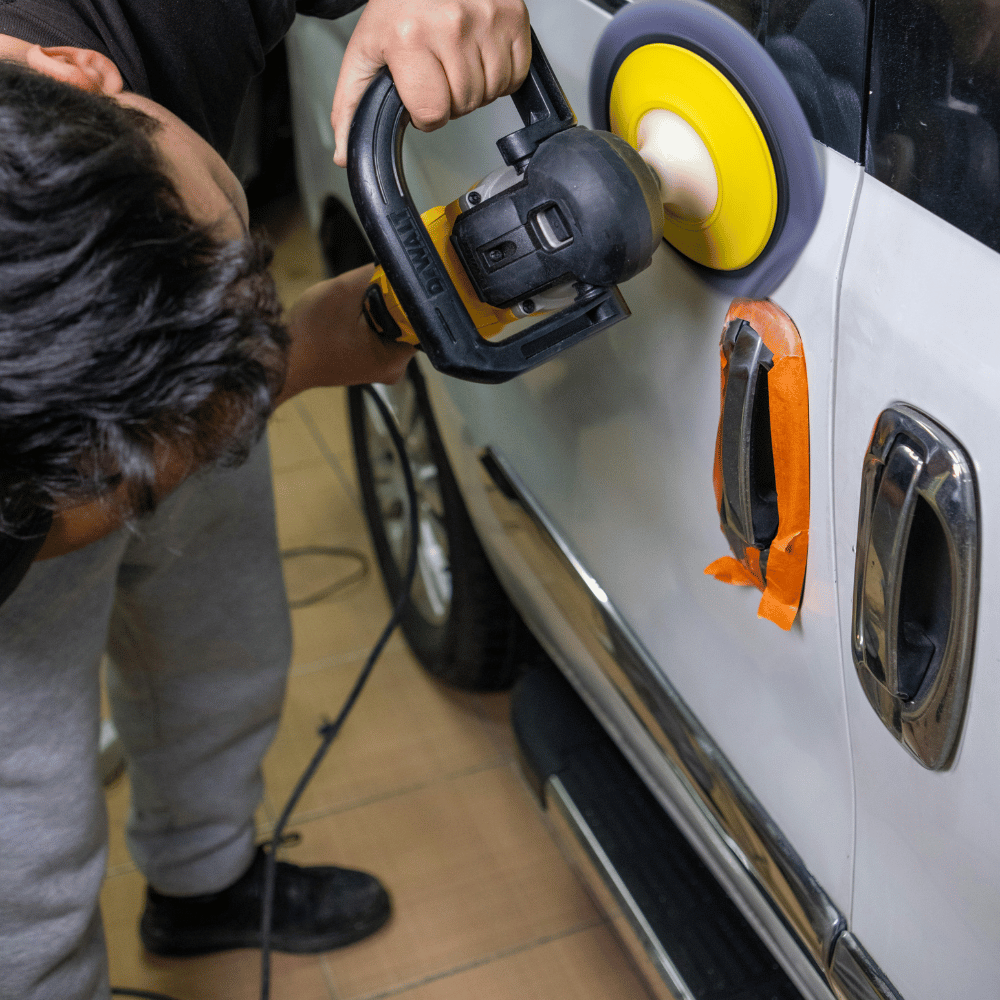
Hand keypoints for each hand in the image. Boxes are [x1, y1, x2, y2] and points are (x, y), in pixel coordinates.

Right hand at [276, 265, 415, 405]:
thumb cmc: (308, 332)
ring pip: (394, 323)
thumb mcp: (345, 290)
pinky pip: (381, 332)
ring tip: (356, 300)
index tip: (403, 273)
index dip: (413, 289)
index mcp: (397, 356)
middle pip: (410, 319)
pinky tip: (353, 313)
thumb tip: (399, 261)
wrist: (280, 359)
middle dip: (392, 297)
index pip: (424, 315)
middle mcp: (396, 367)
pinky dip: (370, 318)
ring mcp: (383, 367)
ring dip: (379, 306)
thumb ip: (377, 274)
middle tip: (371, 285)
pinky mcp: (370, 361)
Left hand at [331, 0, 530, 165]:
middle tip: (438, 71)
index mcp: (409, 37)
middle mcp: (451, 26)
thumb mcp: (365, 51)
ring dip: (477, 88)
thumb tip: (346, 153)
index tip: (420, 94)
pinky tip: (480, 55)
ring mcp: (486, 20)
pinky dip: (501, 74)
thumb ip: (351, 105)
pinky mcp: (512, 17)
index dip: (425, 114)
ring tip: (457, 60)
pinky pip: (516, 74)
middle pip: (464, 106)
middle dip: (450, 99)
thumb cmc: (399, 4)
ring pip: (492, 93)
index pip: (433, 113)